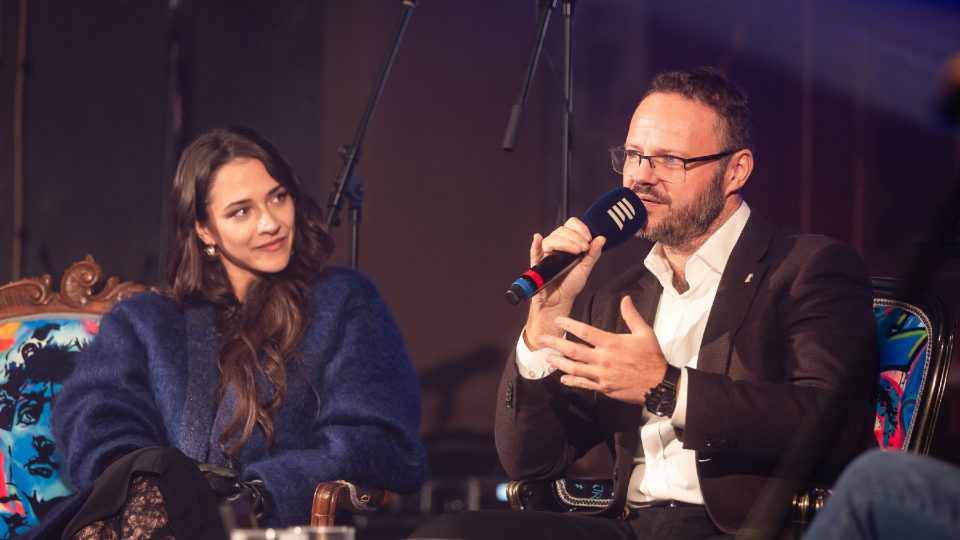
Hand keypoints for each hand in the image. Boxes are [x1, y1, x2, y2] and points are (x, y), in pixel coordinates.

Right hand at [525, 218, 605, 347]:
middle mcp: (556, 246)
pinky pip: (534, 251)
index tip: (588, 238)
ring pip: (552, 239)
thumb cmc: (570, 285)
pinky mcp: (537, 263)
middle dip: (575, 236)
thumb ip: (593, 253)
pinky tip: (538, 238)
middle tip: (583, 248)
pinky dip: (535, 244)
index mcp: (568, 244)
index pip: (571, 226)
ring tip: (576, 251)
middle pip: (561, 230)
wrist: (559, 301)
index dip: (580, 228)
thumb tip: (601, 238)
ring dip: (565, 242)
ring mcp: (546, 254)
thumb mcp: (585, 268)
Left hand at [540, 296, 668, 404]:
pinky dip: (571, 381)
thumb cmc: (652, 357)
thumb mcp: (645, 333)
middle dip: (555, 344)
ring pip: (574, 368)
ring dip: (559, 363)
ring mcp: (601, 375)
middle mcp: (603, 359)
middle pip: (573, 350)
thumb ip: (632, 315)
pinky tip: (562, 379)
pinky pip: (583, 384)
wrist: (658, 385)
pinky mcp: (603, 388)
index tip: (558, 321)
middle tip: (542, 339)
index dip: (569, 325)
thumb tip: (625, 298)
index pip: (585, 331)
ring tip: (547, 357)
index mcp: (611, 343)